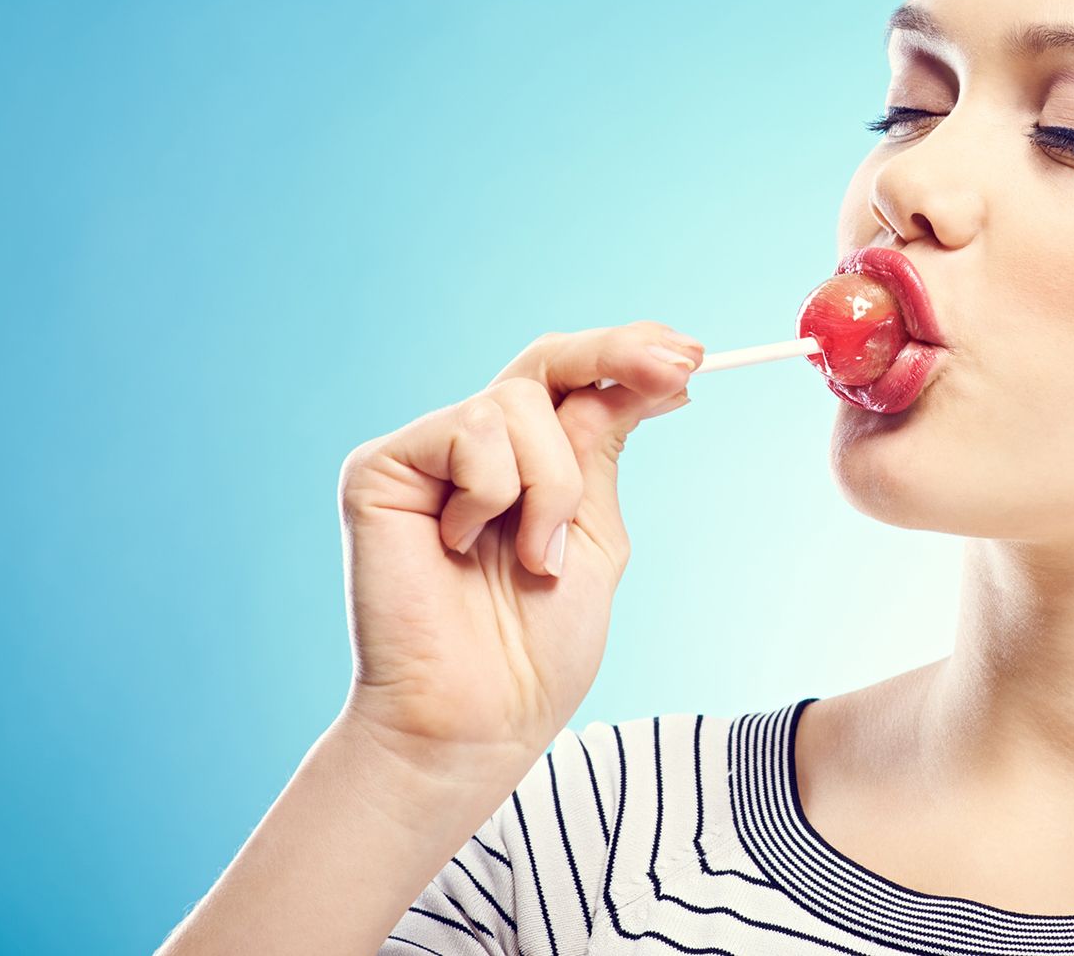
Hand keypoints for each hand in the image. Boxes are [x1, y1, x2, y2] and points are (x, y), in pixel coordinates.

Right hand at [333, 321, 701, 770]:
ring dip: (551, 488)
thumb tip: (644, 379)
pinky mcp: (380, 468)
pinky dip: (493, 493)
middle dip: (616, 355)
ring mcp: (426, 454)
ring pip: (520, 406)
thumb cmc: (534, 651)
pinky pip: (470, 431)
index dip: (629, 357)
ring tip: (533, 560)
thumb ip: (599, 455)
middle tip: (678, 367)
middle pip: (547, 361)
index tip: (693, 357)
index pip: (575, 384)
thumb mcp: (593, 536)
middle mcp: (474, 448)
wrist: (476, 720)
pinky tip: (462, 546)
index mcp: (527, 465)